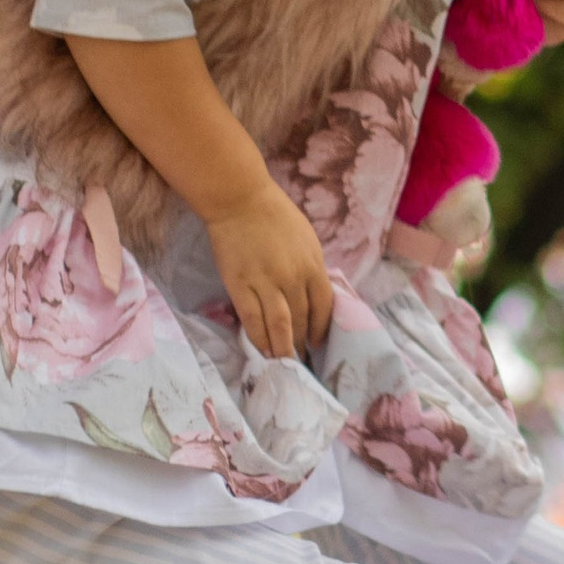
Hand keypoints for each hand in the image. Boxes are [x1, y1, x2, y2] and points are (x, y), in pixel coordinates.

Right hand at [205, 180, 333, 359]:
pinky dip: (259, 338)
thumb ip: (311, 268)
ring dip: (283, 348)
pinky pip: (252, 320)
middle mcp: (293, 277)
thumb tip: (314, 297)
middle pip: (302, 320)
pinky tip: (263, 350)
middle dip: (302, 342)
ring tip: (284, 363)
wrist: (239, 199)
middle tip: (300, 360)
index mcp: (313, 265)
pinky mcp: (240, 285)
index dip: (322, 329)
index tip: (318, 342)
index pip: (324, 307)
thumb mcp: (306, 239)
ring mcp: (266, 282)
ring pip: (280, 325)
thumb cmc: (275, 215)